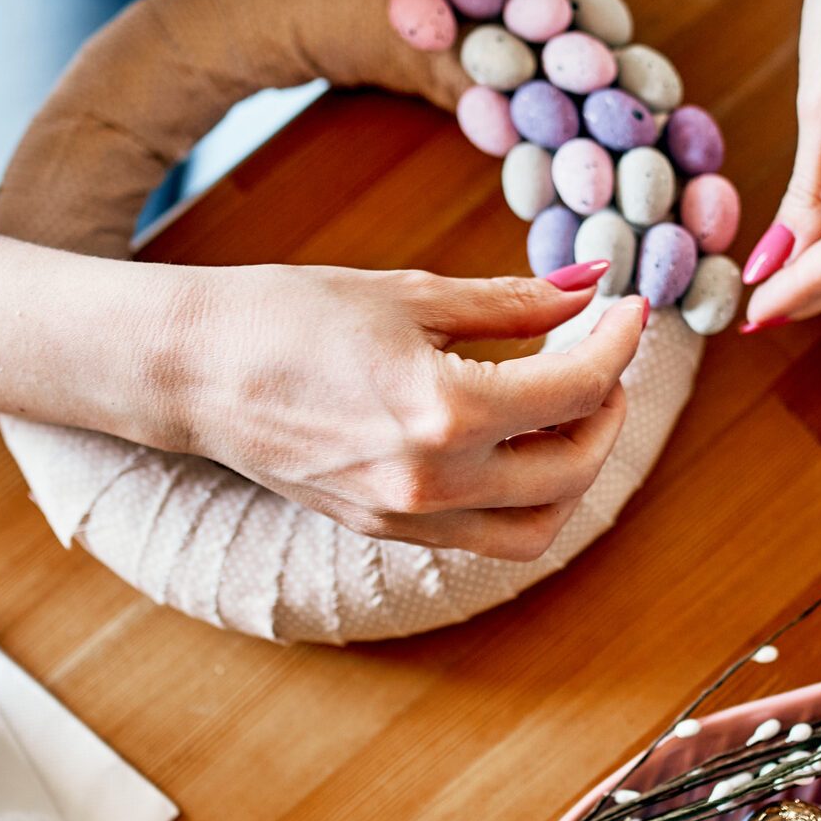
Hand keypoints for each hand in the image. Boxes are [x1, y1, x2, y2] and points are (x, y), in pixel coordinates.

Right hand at [150, 263, 646, 559]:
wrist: (191, 371)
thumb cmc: (287, 315)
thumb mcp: (410, 294)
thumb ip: (513, 301)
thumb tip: (593, 284)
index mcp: (444, 411)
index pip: (576, 389)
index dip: (619, 344)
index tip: (629, 311)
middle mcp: (435, 482)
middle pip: (575, 468)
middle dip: (608, 412)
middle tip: (601, 361)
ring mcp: (409, 518)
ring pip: (539, 527)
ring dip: (574, 472)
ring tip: (564, 411)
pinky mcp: (386, 531)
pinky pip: (485, 536)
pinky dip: (522, 498)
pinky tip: (511, 442)